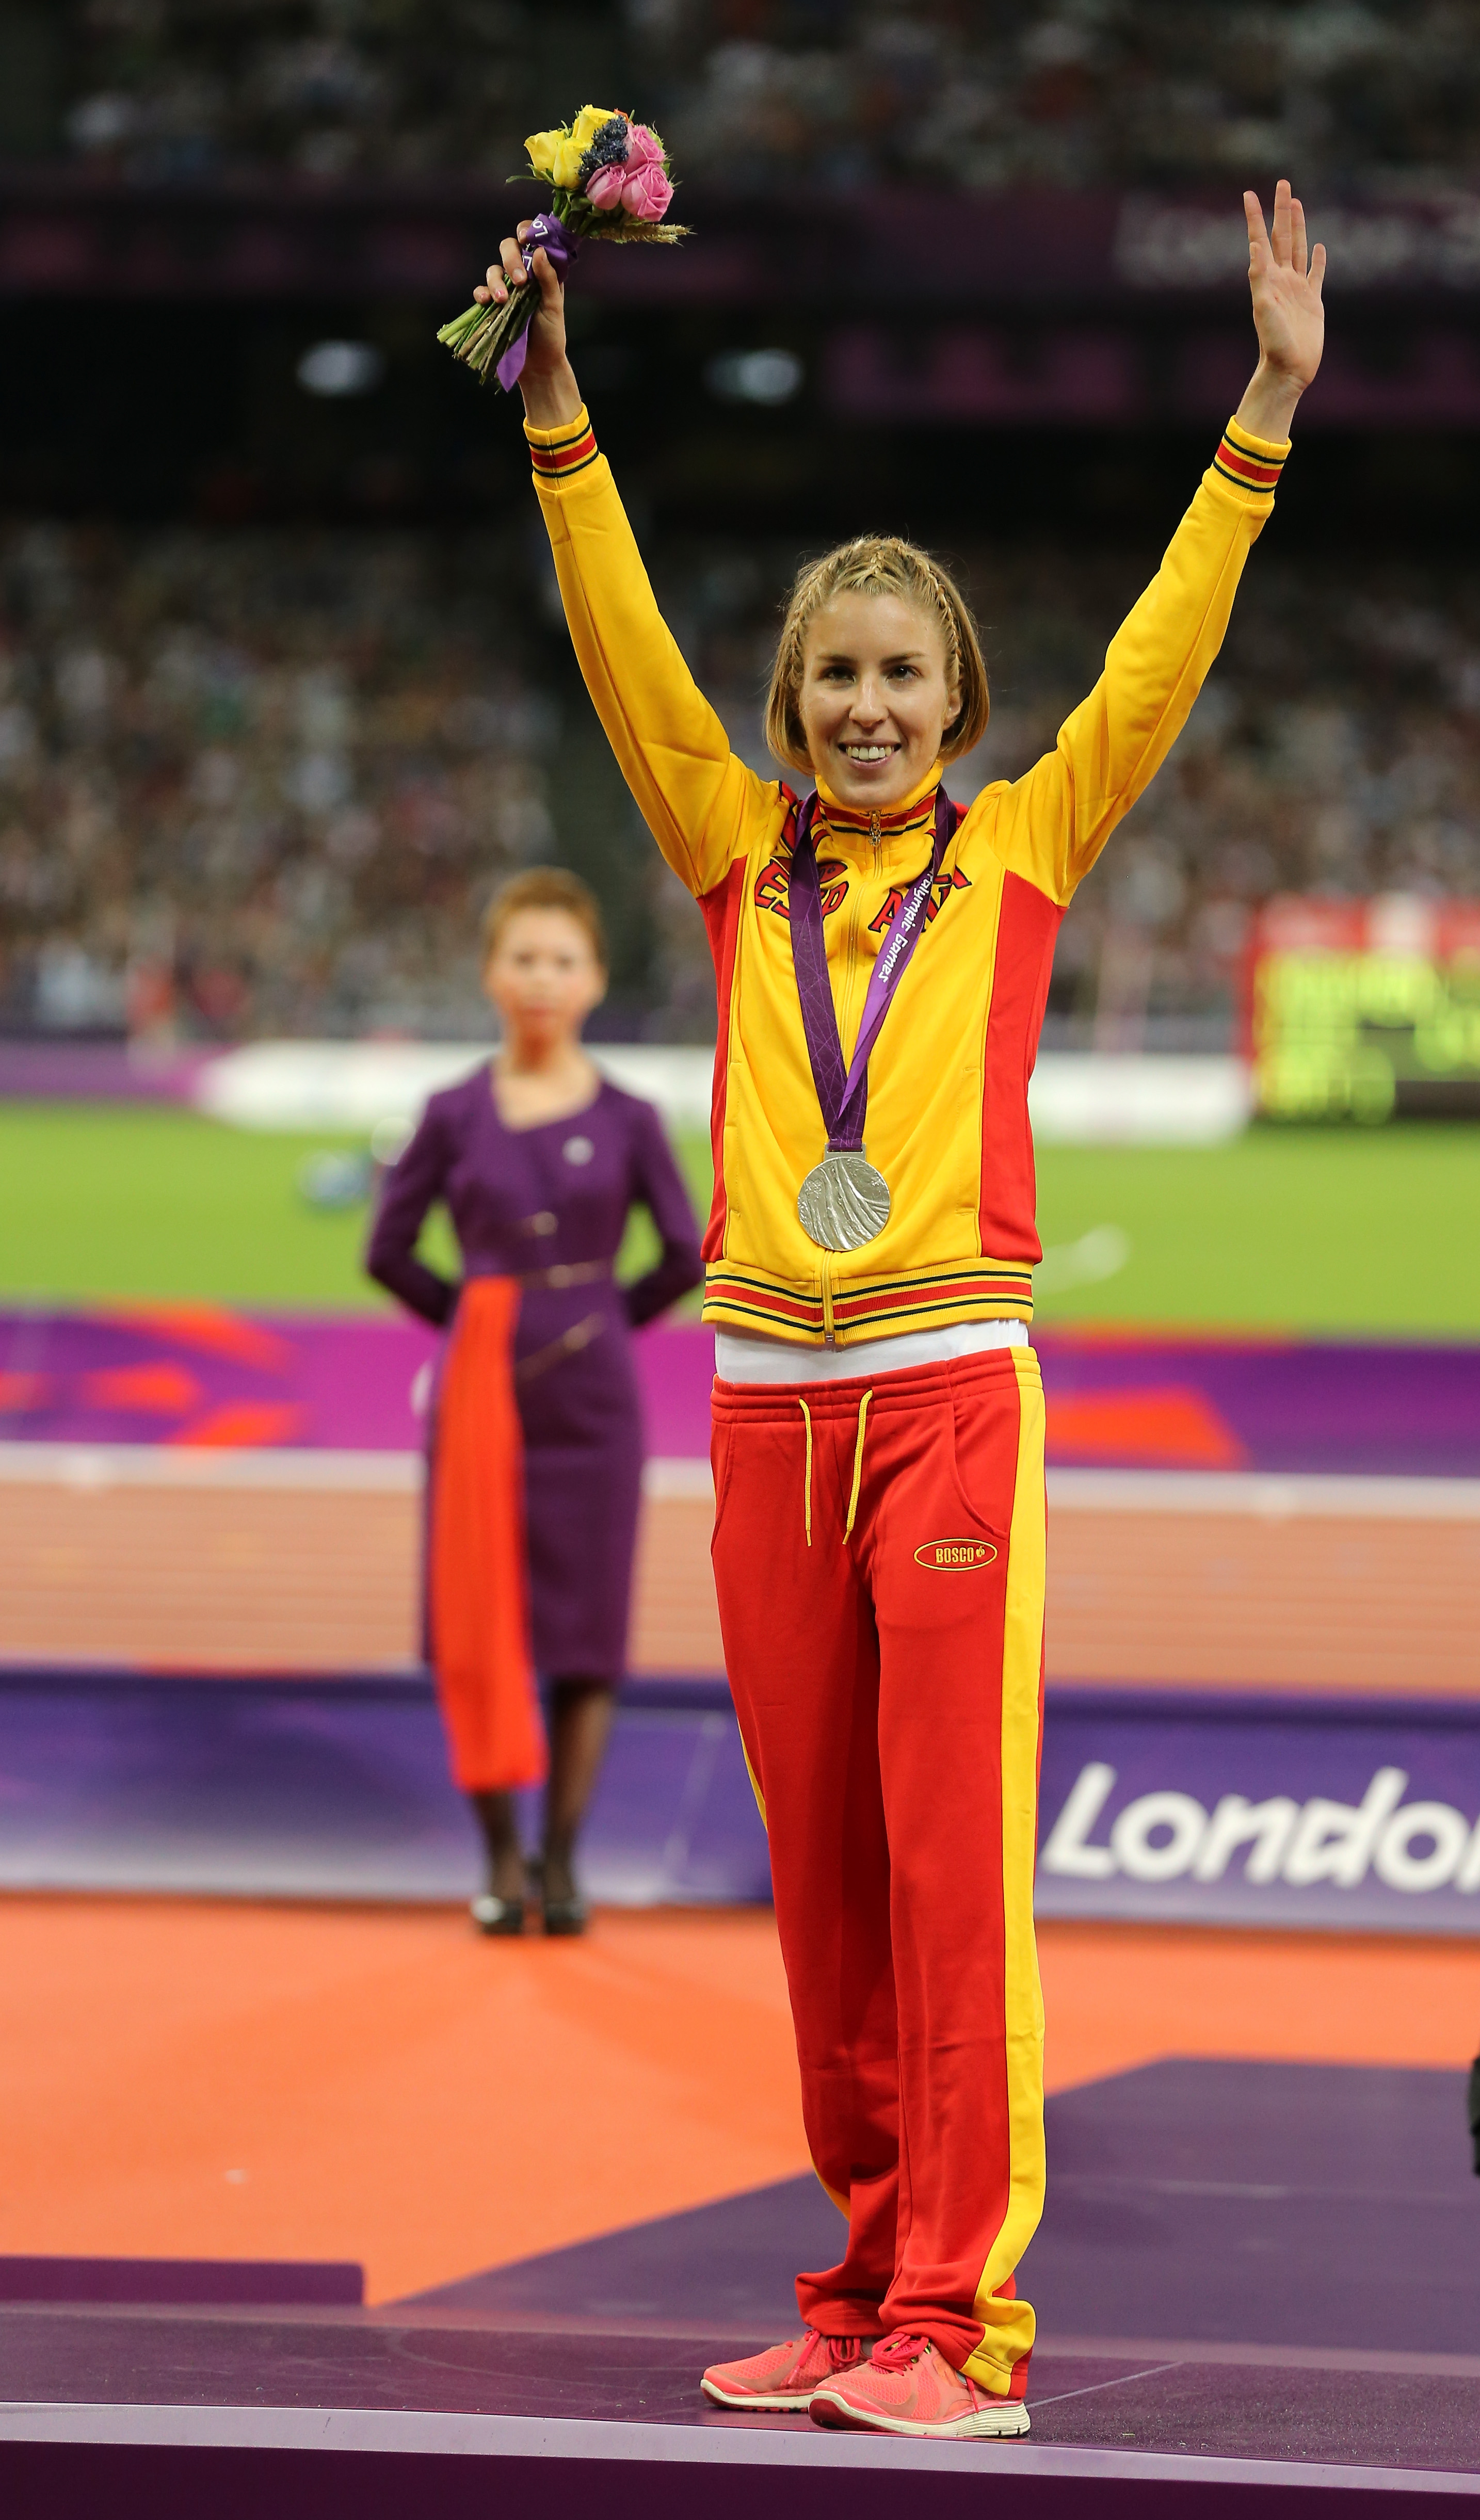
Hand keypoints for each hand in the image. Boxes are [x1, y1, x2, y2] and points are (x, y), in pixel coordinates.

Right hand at [474, 225, 580, 425]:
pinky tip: (486, 301)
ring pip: (493, 269)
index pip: (531, 240)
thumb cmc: (551, 334)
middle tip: (520, 281)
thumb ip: (548, 278)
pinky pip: (480, 291)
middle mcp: (522, 274)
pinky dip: (481, 293)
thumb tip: (539, 250)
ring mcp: (505, 289)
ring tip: (503, 300)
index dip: (526, 232)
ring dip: (496, 281)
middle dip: (511, 259)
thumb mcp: (553, 306)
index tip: (526, 238)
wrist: (538, 365)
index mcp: (540, 269)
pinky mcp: (491, 305)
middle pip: (508, 248)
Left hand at [1235, 180, 1325, 441]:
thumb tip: (1255, 246)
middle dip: (1281, 210)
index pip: (1260, 240)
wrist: (1288, 370)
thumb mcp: (1264, 308)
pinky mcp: (1313, 301)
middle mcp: (1281, 279)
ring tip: (1297, 203)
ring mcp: (1298, 288)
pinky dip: (1318, 258)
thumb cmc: (1274, 344)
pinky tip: (1318, 246)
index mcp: (1267, 279)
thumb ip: (1260, 277)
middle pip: (1282, 236)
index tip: (1249, 194)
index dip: (1255, 217)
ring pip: (1298, 247)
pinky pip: (1316, 273)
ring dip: (1298, 225)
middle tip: (1282, 183)